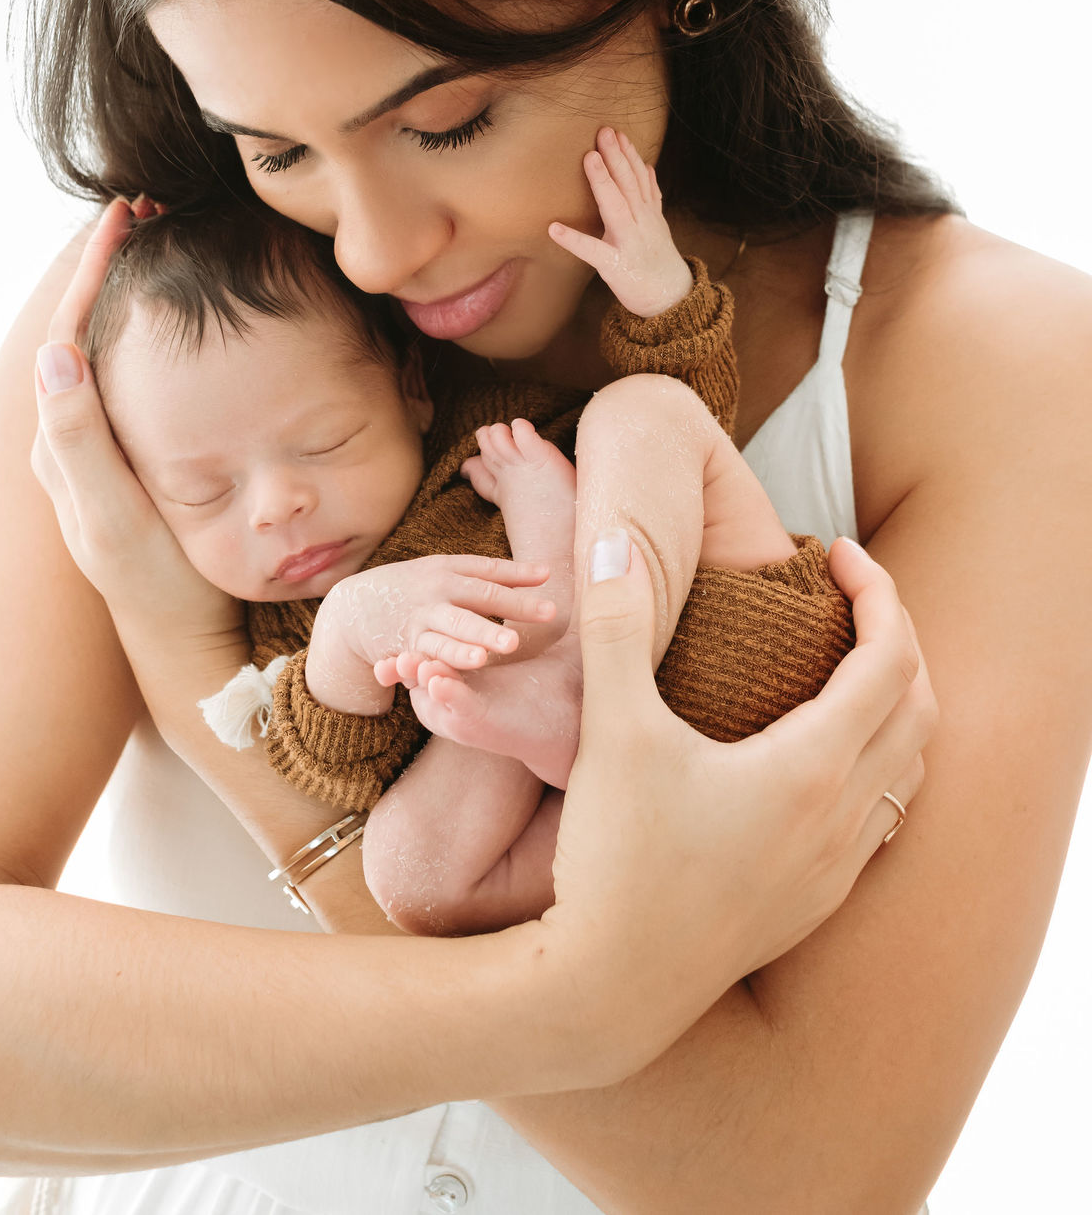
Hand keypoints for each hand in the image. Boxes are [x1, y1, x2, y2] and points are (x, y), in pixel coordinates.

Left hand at [30, 199, 239, 646]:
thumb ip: (82, 439)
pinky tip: (185, 327)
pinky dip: (152, 337)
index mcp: (62, 441)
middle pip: (84, 330)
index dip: (93, 272)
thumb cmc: (160, 584)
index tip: (127, 216)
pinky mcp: (133, 463)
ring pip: (110, 353)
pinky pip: (134, 380)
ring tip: (165, 250)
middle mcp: (73, 439)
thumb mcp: (115, 516)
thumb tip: (55, 351)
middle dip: (110, 270)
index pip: (67, 333)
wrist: (184, 642)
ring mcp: (103, 450)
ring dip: (131, 297)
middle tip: (150, 215)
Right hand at [309, 555, 555, 701]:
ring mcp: (418, 619)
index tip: (551, 584)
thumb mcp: (448, 571)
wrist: (355, 605)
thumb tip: (546, 572)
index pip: (490, 575)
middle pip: (475, 602)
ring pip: (446, 633)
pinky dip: (436, 665)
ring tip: (485, 657)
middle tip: (522, 631)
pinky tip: (450, 675)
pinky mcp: (404, 646)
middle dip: (502, 613)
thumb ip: (495, 574)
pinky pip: (423, 657)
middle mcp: (436, 592)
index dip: (520, 579)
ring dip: (464, 645)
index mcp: (450, 571)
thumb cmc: (416, 587)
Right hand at [536, 530, 935, 1083]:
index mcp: (811, 769)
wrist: (609, 989)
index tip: (839, 553)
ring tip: (847, 667)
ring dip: (897, 704)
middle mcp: (843, 819)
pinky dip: (879, 765)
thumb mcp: (612, 732)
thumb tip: (610, 538)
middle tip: (849, 598)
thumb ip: (616, 626)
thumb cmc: (615, 860)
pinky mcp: (815, 905)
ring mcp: (835, 869)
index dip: (878, 594)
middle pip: (918, 707)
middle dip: (897, 638)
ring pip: (910, 768)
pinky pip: (884, 818)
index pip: (890, 658)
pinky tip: (828, 761)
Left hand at [548, 126, 691, 315]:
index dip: (628, 153)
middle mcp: (640, 223)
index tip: (617, 131)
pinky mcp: (615, 265)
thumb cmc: (658, 260)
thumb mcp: (659, 225)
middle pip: (629, 184)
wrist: (672, 299)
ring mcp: (628, 242)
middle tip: (604, 131)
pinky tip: (554, 228)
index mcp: (648, 213)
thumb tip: (648, 167)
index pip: (639, 176)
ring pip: (616, 207)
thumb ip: (652, 197)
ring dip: (603, 181)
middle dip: (617, 156)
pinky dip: (574, 240)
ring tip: (588, 158)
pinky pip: (592, 251)